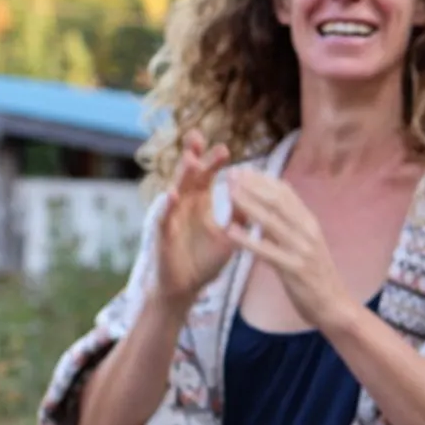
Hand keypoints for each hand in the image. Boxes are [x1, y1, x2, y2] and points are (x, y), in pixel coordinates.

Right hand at [151, 130, 235, 307]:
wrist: (187, 288)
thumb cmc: (204, 262)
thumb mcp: (229, 236)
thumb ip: (241, 216)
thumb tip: (261, 195)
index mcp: (199, 204)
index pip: (205, 176)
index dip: (212, 162)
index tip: (225, 148)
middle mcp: (184, 206)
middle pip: (187, 176)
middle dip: (192, 156)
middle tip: (197, 136)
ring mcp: (172, 219)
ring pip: (175, 191)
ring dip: (181, 175)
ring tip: (190, 159)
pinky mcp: (163, 236)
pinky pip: (164, 218)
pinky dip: (167, 206)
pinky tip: (172, 194)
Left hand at [221, 170, 358, 332]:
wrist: (334, 306)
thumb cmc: (315, 276)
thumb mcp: (305, 245)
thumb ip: (290, 227)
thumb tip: (270, 208)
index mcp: (310, 223)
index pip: (287, 193)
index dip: (264, 180)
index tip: (245, 170)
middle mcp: (308, 232)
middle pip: (278, 201)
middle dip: (254, 186)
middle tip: (231, 174)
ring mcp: (302, 250)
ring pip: (272, 222)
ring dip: (248, 205)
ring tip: (228, 193)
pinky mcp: (294, 269)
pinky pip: (267, 251)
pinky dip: (247, 240)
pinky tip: (229, 231)